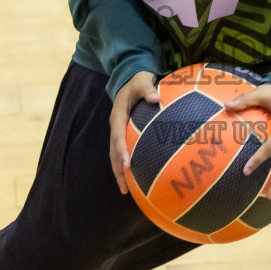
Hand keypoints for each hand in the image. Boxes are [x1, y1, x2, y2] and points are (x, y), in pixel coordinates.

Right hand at [109, 71, 159, 193]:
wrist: (130, 79)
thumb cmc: (138, 81)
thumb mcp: (142, 80)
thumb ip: (147, 88)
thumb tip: (157, 96)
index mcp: (118, 115)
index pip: (118, 136)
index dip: (121, 151)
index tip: (127, 165)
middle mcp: (116, 126)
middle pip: (113, 152)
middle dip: (118, 170)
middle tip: (124, 188)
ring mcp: (119, 131)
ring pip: (116, 155)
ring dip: (120, 172)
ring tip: (126, 191)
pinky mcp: (124, 134)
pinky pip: (124, 152)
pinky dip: (127, 166)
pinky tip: (136, 179)